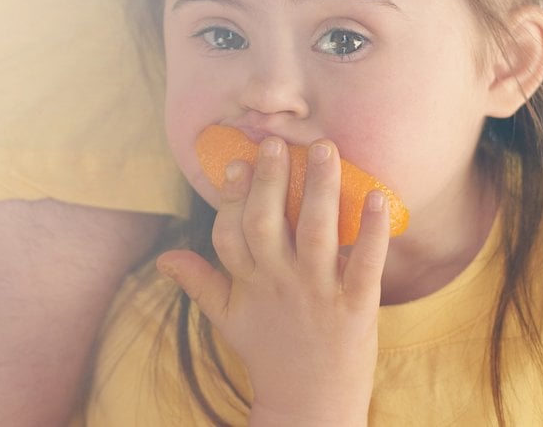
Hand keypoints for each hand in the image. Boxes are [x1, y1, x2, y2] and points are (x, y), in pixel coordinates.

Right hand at [159, 137, 389, 425]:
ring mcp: (317, 294)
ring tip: (326, 149)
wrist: (309, 407)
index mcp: (249, 282)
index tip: (238, 160)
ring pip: (315, 232)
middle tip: (278, 142)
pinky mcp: (356, 308)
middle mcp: (279, 283)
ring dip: (321, 189)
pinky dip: (372, 231)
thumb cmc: (269, 354)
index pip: (231, 232)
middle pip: (267, 223)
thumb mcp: (228, 319)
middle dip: (270, 181)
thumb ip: (200, 282)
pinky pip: (365, 263)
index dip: (233, 197)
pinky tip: (377, 196)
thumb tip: (164, 257)